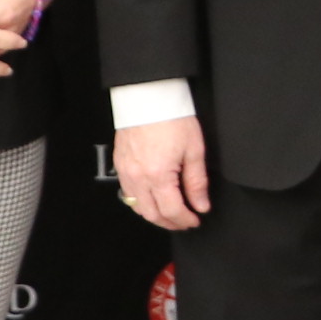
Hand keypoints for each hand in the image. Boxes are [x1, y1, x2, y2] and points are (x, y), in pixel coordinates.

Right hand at [114, 115, 210, 231]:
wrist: (148, 96)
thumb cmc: (172, 117)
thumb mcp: (194, 150)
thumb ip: (197, 182)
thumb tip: (201, 204)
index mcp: (158, 175)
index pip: (172, 211)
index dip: (185, 220)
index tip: (195, 220)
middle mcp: (137, 177)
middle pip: (152, 214)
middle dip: (170, 223)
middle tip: (184, 222)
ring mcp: (125, 171)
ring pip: (137, 206)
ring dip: (155, 214)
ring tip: (171, 213)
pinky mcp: (119, 164)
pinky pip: (127, 192)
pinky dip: (141, 201)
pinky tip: (153, 197)